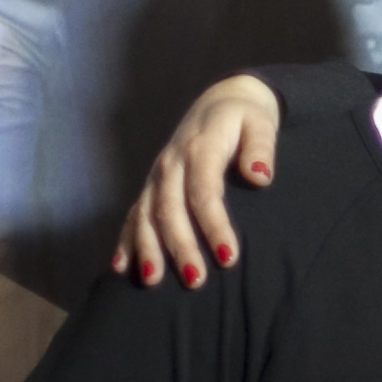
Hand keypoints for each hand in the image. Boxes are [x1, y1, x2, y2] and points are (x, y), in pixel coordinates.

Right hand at [116, 75, 285, 287]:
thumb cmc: (247, 118)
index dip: (214, 226)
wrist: (223, 100)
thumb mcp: (261, 123)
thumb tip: (260, 176)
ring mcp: (158, 175)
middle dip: (180, 247)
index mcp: (200, 149)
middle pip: (171, 210)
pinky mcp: (153, 184)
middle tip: (195, 280)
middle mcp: (172, 164)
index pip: (205, 193)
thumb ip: (261, 148)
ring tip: (152, 280)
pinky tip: (120, 266)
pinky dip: (126, 239)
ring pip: (147, 215)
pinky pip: (135, 213)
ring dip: (148, 248)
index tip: (228, 258)